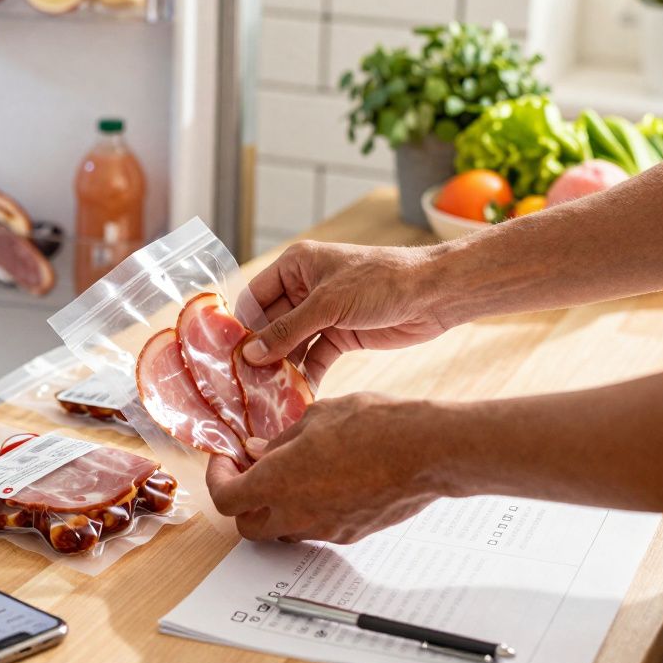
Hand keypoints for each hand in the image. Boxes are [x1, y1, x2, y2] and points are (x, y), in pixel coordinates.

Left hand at [206, 394, 449, 543]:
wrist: (426, 451)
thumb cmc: (372, 426)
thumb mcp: (315, 418)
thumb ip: (280, 440)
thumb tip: (259, 451)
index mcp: (276, 483)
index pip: (225, 499)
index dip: (217, 478)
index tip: (226, 460)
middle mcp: (296, 515)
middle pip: (248, 527)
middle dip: (242, 503)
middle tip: (250, 473)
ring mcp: (325, 529)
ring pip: (283, 531)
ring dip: (276, 509)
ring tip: (290, 474)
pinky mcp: (352, 534)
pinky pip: (316, 528)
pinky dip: (309, 510)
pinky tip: (325, 480)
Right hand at [242, 241, 449, 385]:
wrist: (433, 295)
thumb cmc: (380, 282)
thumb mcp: (327, 304)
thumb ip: (287, 330)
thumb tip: (250, 355)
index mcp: (296, 266)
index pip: (255, 297)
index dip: (242, 326)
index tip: (229, 357)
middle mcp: (305, 288)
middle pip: (271, 325)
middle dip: (262, 353)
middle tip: (247, 384)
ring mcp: (323, 314)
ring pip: (292, 344)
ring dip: (283, 368)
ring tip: (269, 396)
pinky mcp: (341, 335)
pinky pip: (315, 358)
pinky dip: (308, 375)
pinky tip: (299, 396)